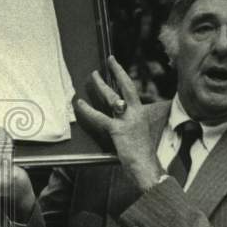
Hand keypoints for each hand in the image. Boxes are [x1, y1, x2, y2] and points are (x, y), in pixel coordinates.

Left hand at [74, 55, 163, 190]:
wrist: (146, 166)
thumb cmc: (141, 153)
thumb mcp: (138, 133)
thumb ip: (130, 122)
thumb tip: (119, 114)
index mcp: (140, 113)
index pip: (131, 90)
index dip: (122, 75)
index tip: (115, 63)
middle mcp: (136, 113)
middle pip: (126, 87)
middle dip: (117, 72)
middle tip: (108, 61)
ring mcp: (127, 121)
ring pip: (113, 98)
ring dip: (101, 86)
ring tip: (93, 76)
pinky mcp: (118, 130)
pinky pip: (100, 117)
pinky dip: (88, 110)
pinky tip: (80, 104)